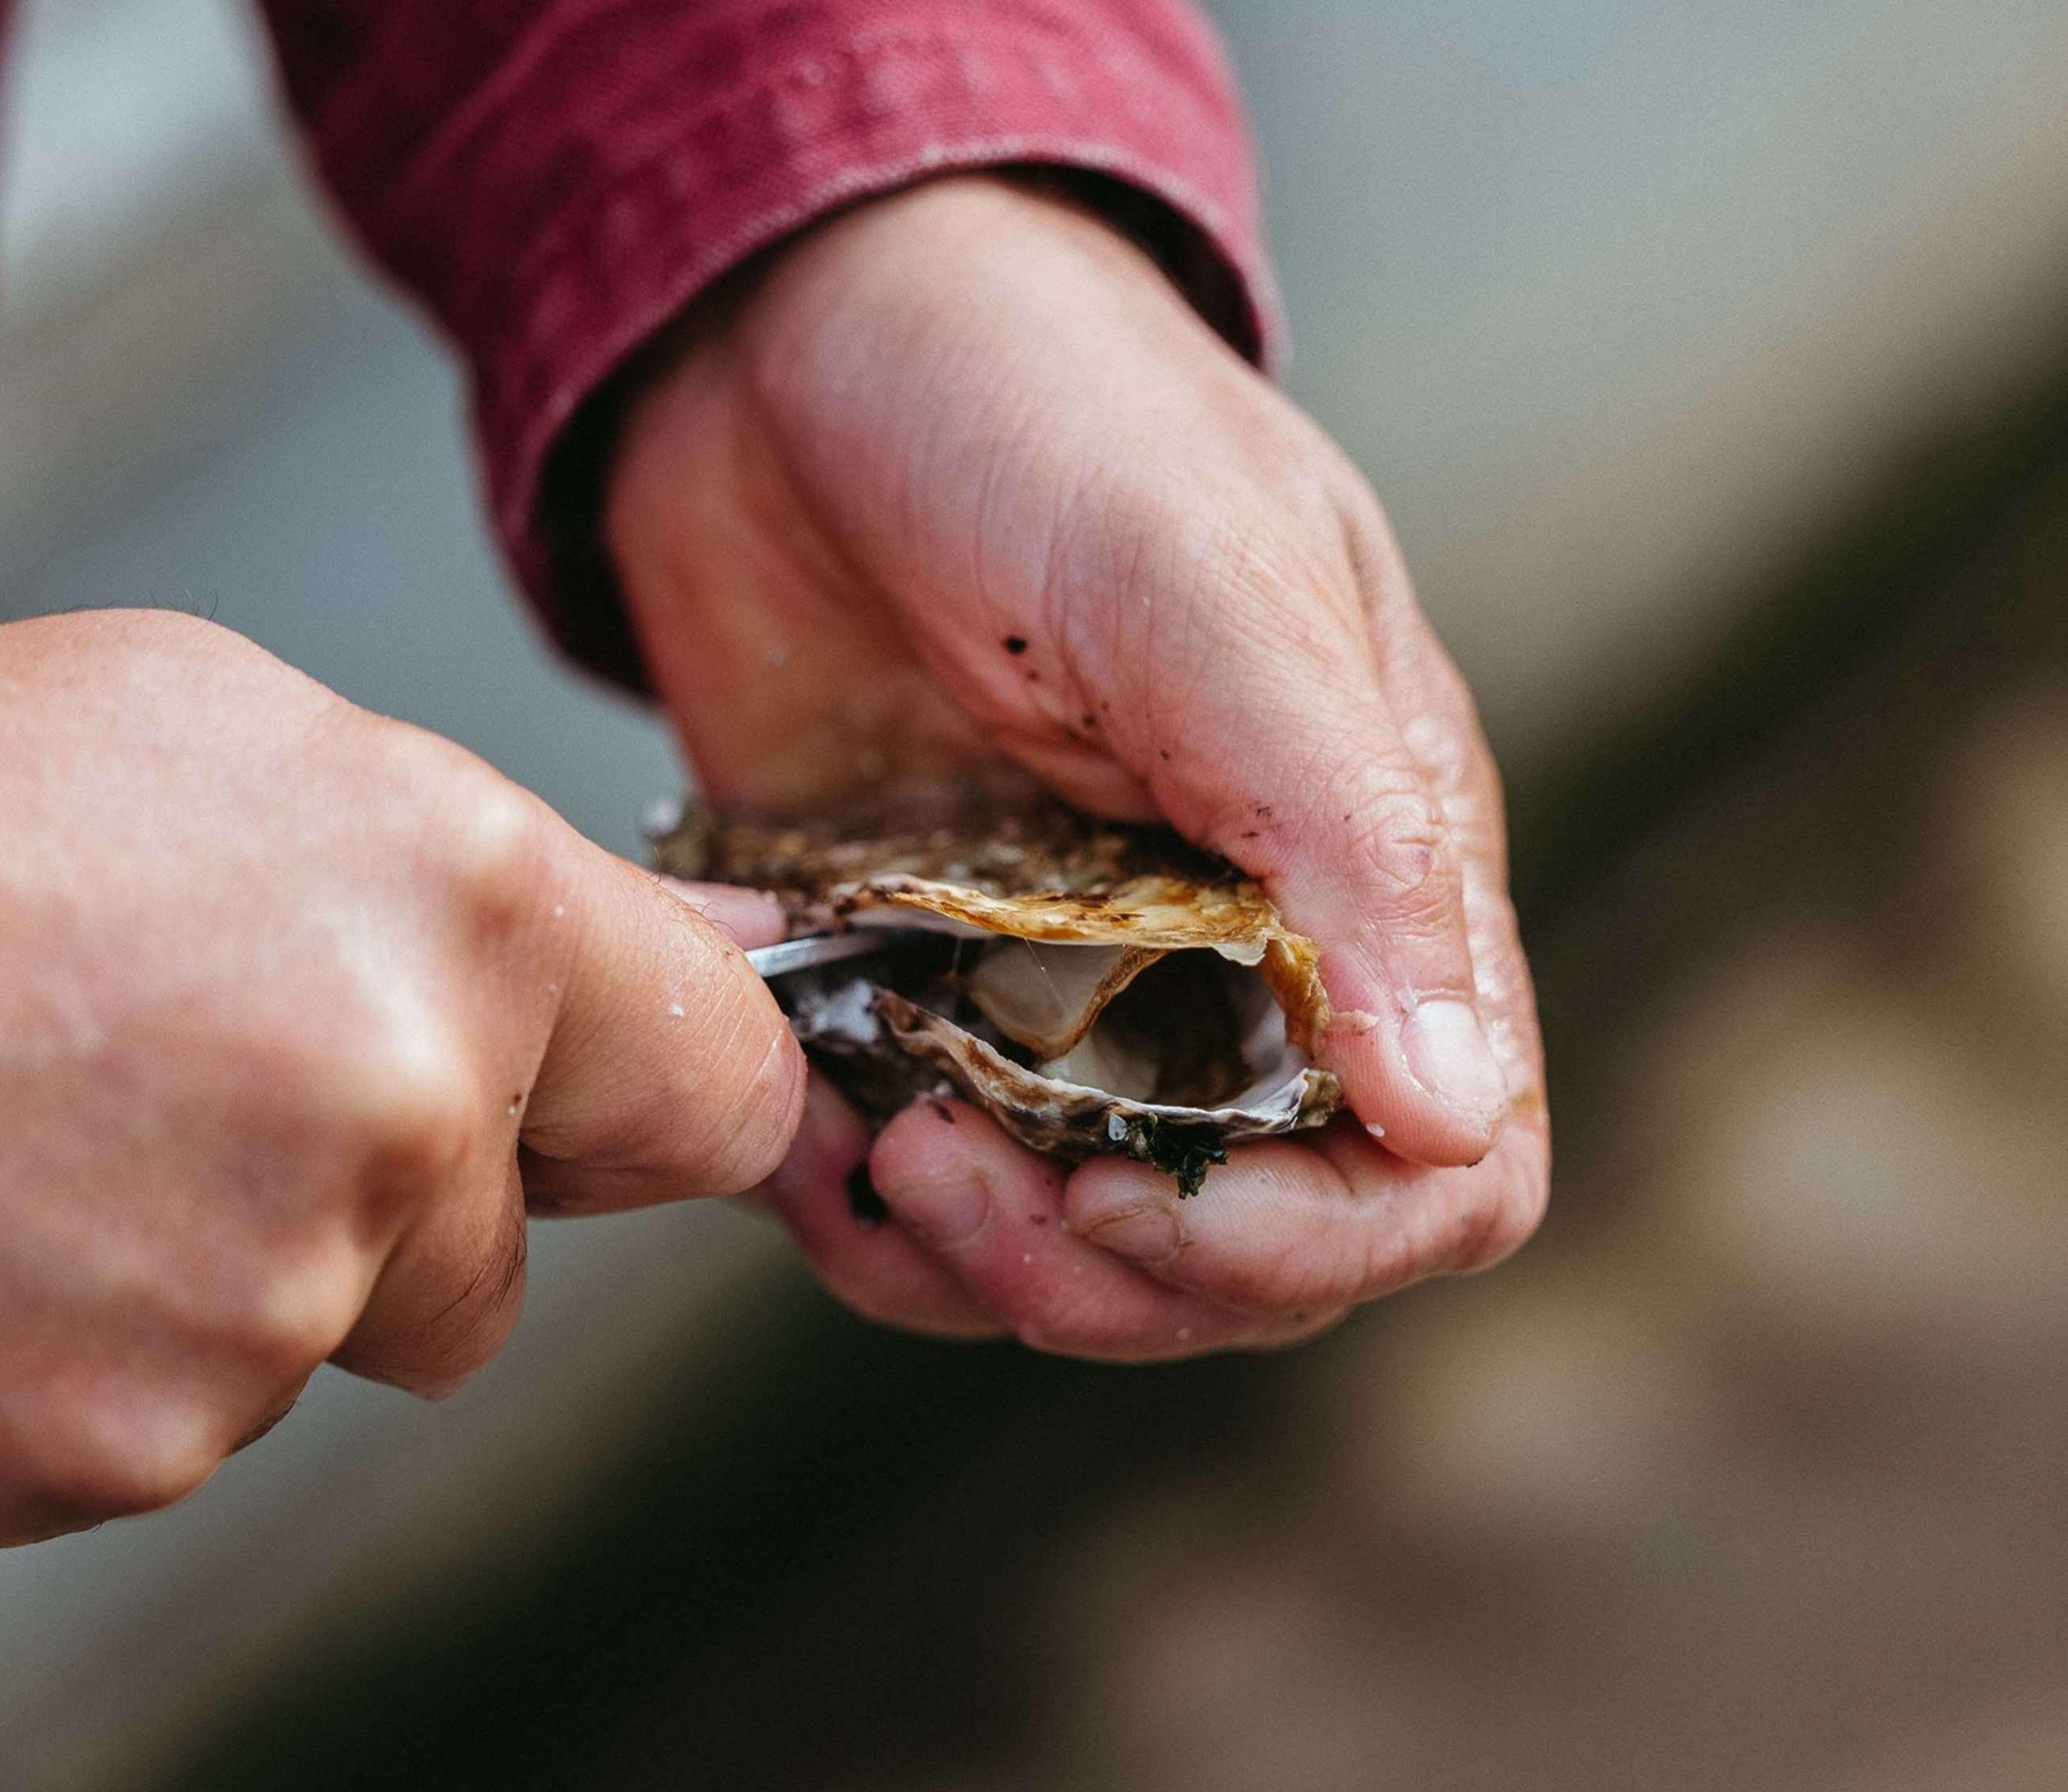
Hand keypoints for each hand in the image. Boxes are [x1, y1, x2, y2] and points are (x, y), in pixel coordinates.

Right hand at [0, 612, 800, 1550]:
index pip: (724, 1087)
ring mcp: (261, 1312)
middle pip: (499, 1257)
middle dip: (402, 1199)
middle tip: (201, 1079)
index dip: (660, 1104)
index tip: (608, 1114)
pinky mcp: (115, 1454)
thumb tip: (718, 966)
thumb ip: (505, 884)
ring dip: (233, 1271)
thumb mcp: (246, 737)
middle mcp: (405, 1120)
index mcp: (469, 915)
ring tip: (50, 1130)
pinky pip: (174, 1427)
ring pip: (326, 1341)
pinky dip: (98, 1358)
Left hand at [608, 176, 1546, 1358]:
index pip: (1440, 1166)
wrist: (783, 336)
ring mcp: (1058, 982)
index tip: (1143, 1198)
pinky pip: (908, 1180)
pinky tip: (801, 1128)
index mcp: (1364, 866)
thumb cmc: (1030, 404)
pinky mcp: (905, 981)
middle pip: (1249, 1251)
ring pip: (1073, 1247)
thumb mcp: (1204, 587)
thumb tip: (1455, 1111)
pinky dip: (856, 1202)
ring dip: (974, 1261)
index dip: (1314, 1241)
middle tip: (956, 1171)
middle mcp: (1229, 957)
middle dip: (1112, 1271)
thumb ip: (1345, 840)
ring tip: (873, 1150)